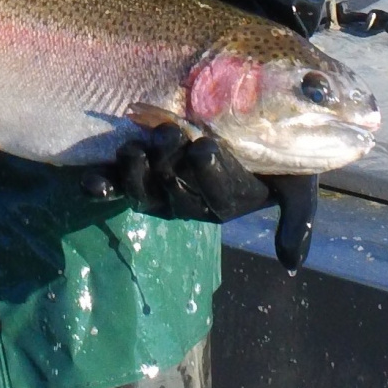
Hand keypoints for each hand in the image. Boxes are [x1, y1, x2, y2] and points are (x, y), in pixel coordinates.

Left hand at [84, 125, 317, 272]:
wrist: (251, 122)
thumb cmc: (277, 154)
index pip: (217, 193)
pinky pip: (115, 185)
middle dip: (170, 163)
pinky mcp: (135, 175)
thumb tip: (290, 265)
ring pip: (143, 191)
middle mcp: (189, 201)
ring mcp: (159, 190)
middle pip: (176, 191)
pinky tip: (89, 182)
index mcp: (225, 203)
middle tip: (169, 133)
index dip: (209, 172)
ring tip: (134, 150)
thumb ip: (298, 218)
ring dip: (135, 174)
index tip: (205, 147)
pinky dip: (102, 185)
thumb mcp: (298, 182)